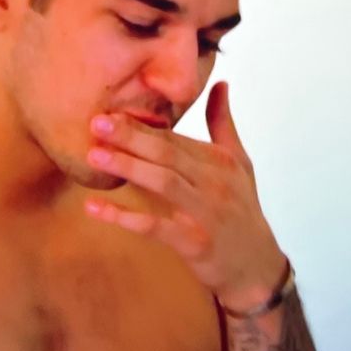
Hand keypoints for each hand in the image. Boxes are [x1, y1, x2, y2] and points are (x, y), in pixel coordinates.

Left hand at [84, 81, 286, 311]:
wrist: (256, 267)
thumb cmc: (242, 210)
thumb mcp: (239, 164)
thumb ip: (223, 124)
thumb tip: (220, 84)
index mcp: (219, 161)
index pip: (174, 137)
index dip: (141, 125)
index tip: (110, 111)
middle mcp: (214, 182)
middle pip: (167, 153)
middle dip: (131, 136)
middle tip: (97, 123)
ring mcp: (204, 213)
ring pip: (163, 183)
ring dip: (127, 167)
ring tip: (94, 155)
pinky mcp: (194, 242)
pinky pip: (154, 227)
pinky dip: (124, 217)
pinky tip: (95, 208)